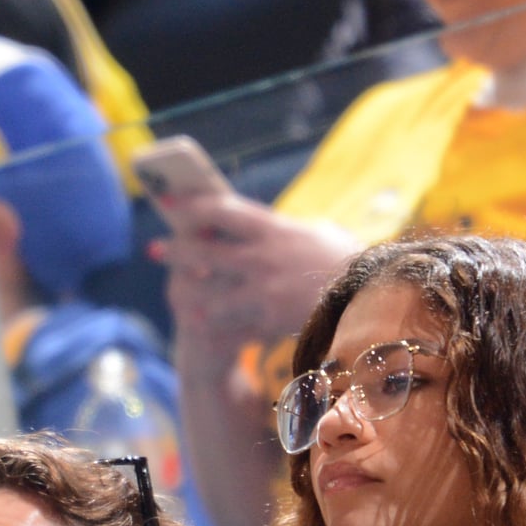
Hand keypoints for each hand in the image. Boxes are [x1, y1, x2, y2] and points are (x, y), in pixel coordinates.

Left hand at [158, 193, 356, 352]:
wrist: (370, 300)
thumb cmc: (349, 262)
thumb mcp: (319, 233)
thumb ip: (287, 228)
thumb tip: (268, 222)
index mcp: (274, 228)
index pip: (221, 210)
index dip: (191, 205)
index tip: (172, 204)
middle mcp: (262, 256)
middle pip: (203, 249)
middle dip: (175, 249)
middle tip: (155, 248)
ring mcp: (262, 290)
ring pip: (208, 290)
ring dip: (187, 290)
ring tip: (176, 292)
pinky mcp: (267, 319)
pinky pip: (230, 321)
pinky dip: (212, 321)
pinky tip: (198, 321)